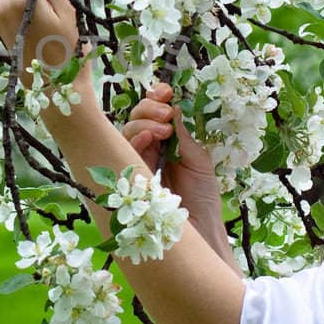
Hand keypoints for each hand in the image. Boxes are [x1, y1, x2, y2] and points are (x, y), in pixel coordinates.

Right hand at [122, 82, 222, 225]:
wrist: (200, 233)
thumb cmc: (202, 199)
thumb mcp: (198, 161)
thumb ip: (183, 136)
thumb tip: (173, 108)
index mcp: (166, 144)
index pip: (154, 115)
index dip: (156, 99)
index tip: (167, 91)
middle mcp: (147, 151)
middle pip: (136, 118)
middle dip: (148, 107)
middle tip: (166, 113)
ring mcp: (135, 163)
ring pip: (126, 131)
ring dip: (143, 122)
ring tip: (164, 129)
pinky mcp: (128, 176)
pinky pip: (121, 151)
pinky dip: (134, 139)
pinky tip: (149, 139)